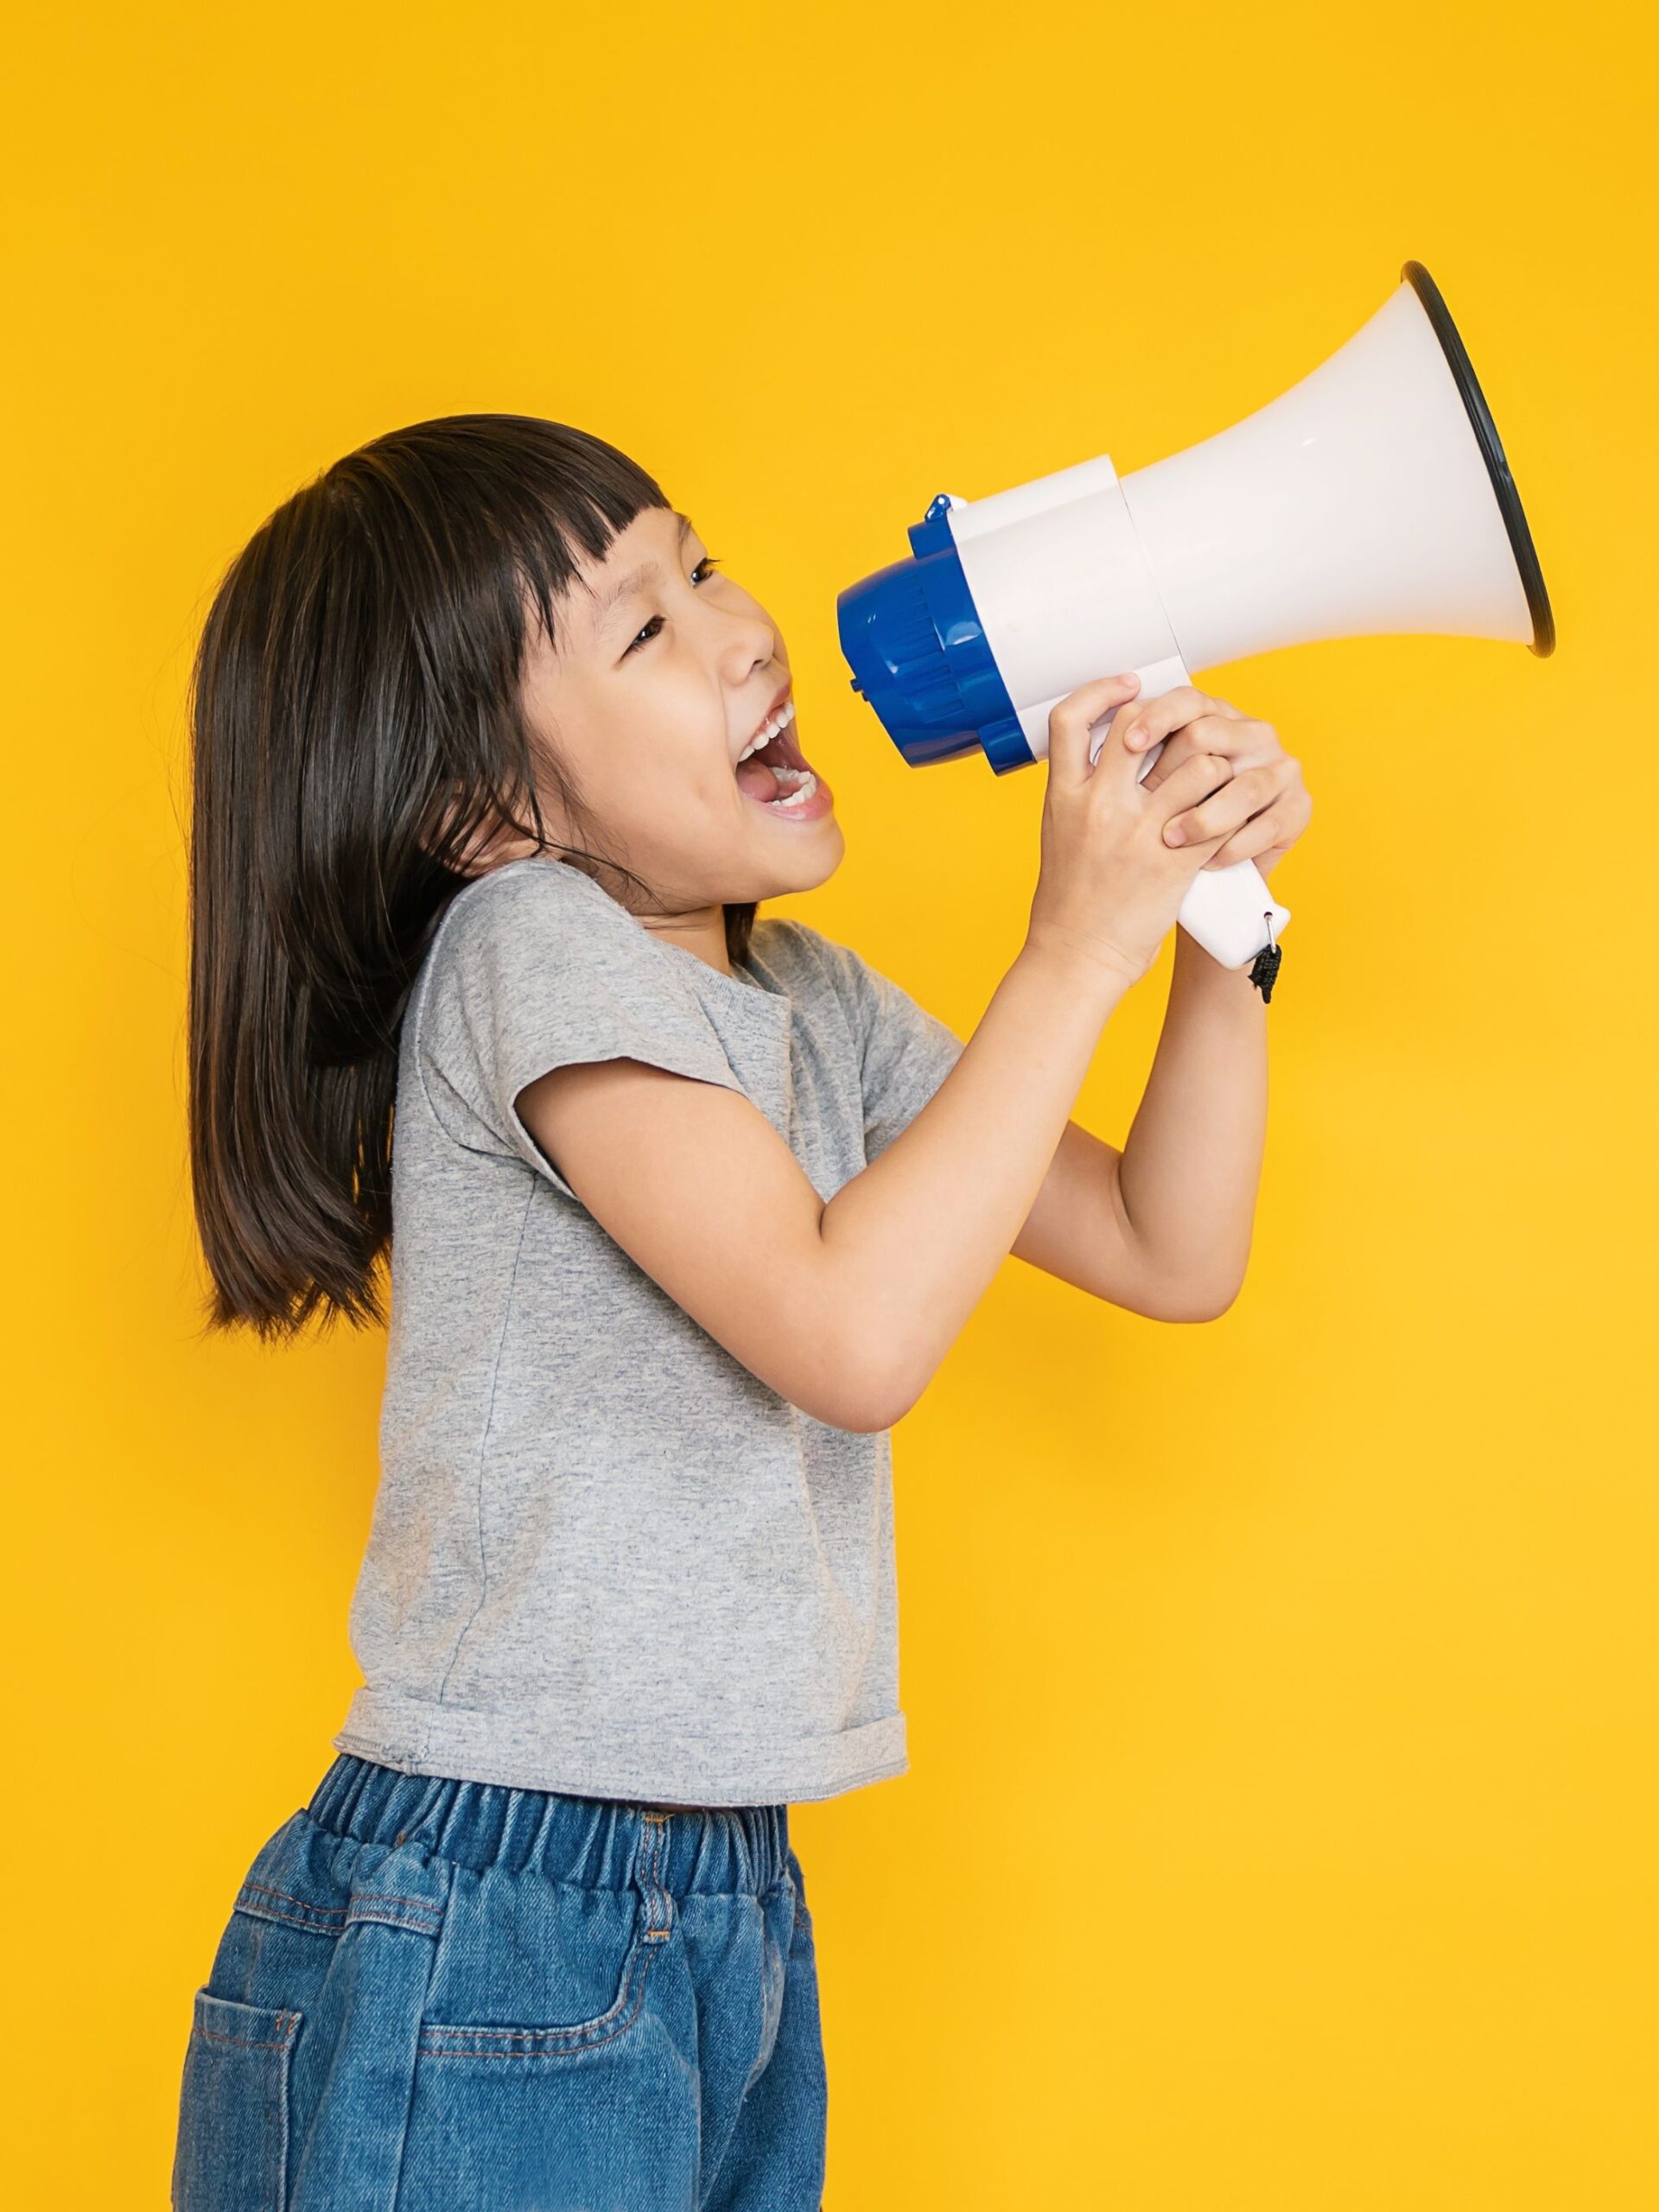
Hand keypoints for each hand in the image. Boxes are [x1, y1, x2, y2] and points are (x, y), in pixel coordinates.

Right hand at [1027, 672, 1279, 986]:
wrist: (1079, 953)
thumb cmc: (1069, 898)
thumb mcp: (1058, 831)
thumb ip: (1081, 790)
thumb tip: (1111, 751)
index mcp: (1063, 796)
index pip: (1071, 718)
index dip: (1102, 691)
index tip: (1129, 687)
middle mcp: (1099, 805)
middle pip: (1140, 724)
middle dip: (1169, 717)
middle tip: (1187, 723)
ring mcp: (1139, 831)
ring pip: (1195, 759)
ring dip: (1212, 758)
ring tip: (1213, 769)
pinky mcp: (1175, 861)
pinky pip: (1217, 810)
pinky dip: (1228, 802)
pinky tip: (1228, 805)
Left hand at [1117, 686, 1311, 883]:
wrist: (1217, 878)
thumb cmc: (1179, 824)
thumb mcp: (1155, 787)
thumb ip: (1140, 759)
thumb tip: (1101, 744)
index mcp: (1216, 718)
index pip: (1187, 700)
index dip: (1157, 717)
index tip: (1129, 742)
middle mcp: (1252, 736)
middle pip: (1211, 735)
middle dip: (1172, 773)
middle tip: (1146, 806)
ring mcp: (1280, 770)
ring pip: (1243, 786)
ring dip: (1203, 818)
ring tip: (1172, 839)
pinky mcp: (1298, 808)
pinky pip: (1268, 825)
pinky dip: (1234, 847)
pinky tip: (1209, 861)